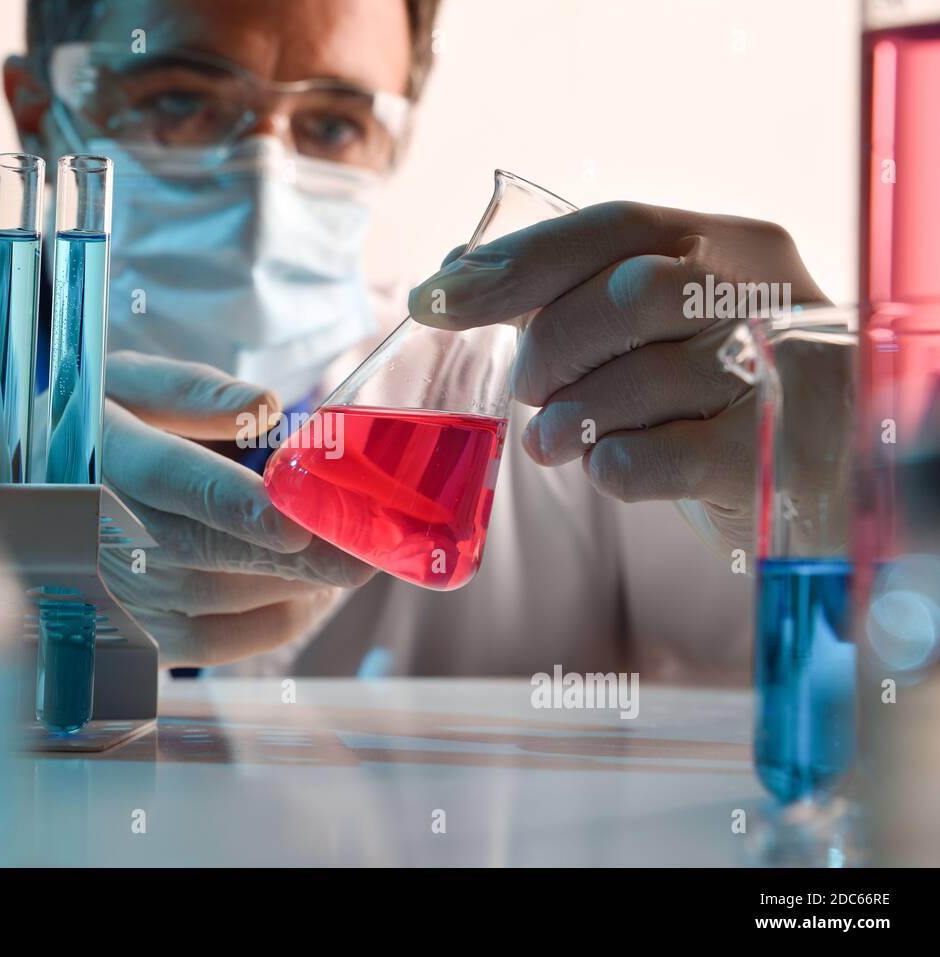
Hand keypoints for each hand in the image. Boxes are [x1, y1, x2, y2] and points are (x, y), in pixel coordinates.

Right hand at [99, 351, 375, 666]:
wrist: (40, 491)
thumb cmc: (104, 425)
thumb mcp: (128, 383)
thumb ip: (190, 391)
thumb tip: (264, 406)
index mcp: (107, 457)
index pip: (173, 482)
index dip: (236, 506)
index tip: (294, 519)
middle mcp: (108, 534)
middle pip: (213, 551)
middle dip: (302, 553)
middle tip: (374, 544)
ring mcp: (123, 593)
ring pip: (227, 597)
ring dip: (301, 580)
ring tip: (357, 551)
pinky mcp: (142, 635)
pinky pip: (221, 643)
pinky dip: (280, 618)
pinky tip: (316, 590)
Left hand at [408, 201, 829, 551]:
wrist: (827, 476)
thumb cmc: (720, 390)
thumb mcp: (663, 325)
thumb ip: (570, 292)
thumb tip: (453, 268)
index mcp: (738, 244)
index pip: (616, 224)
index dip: (517, 261)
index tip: (436, 297)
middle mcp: (773, 294)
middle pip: (631, 292)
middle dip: (552, 347)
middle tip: (529, 389)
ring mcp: (786, 374)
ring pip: (648, 375)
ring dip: (573, 415)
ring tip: (552, 440)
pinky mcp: (777, 458)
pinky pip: (667, 457)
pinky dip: (614, 464)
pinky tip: (605, 468)